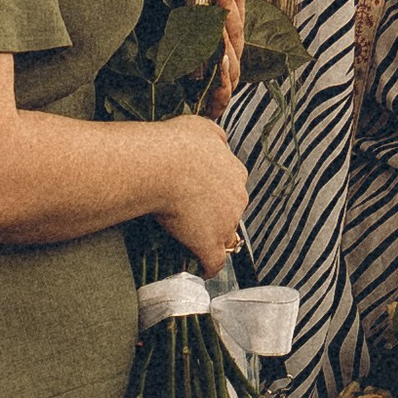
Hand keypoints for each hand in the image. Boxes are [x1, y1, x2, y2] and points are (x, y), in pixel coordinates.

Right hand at [153, 114, 247, 275]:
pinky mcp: (209, 244)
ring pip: (224, 236)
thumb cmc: (176, 143)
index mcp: (236, 172)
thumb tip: (221, 143)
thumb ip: (216, 138)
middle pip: (230, 211)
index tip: (200, 192)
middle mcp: (237, 198)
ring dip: (210, 238)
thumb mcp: (202, 127)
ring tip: (190, 241)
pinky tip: (199, 269)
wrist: (161, 165)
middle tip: (190, 214)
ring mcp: (225, 224)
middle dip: (215, 214)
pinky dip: (207, 267)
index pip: (232, 185)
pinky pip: (214, 263)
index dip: (216, 190)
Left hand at [165, 0, 248, 117]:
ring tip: (218, 7)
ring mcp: (229, 75)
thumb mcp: (177, 23)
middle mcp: (232, 50)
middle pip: (236, 17)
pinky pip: (226, 85)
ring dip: (226, 24)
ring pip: (233, 47)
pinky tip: (221, 58)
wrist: (173, 110)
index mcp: (226, 31)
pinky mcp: (219, 100)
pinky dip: (225, 72)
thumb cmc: (177, 66)